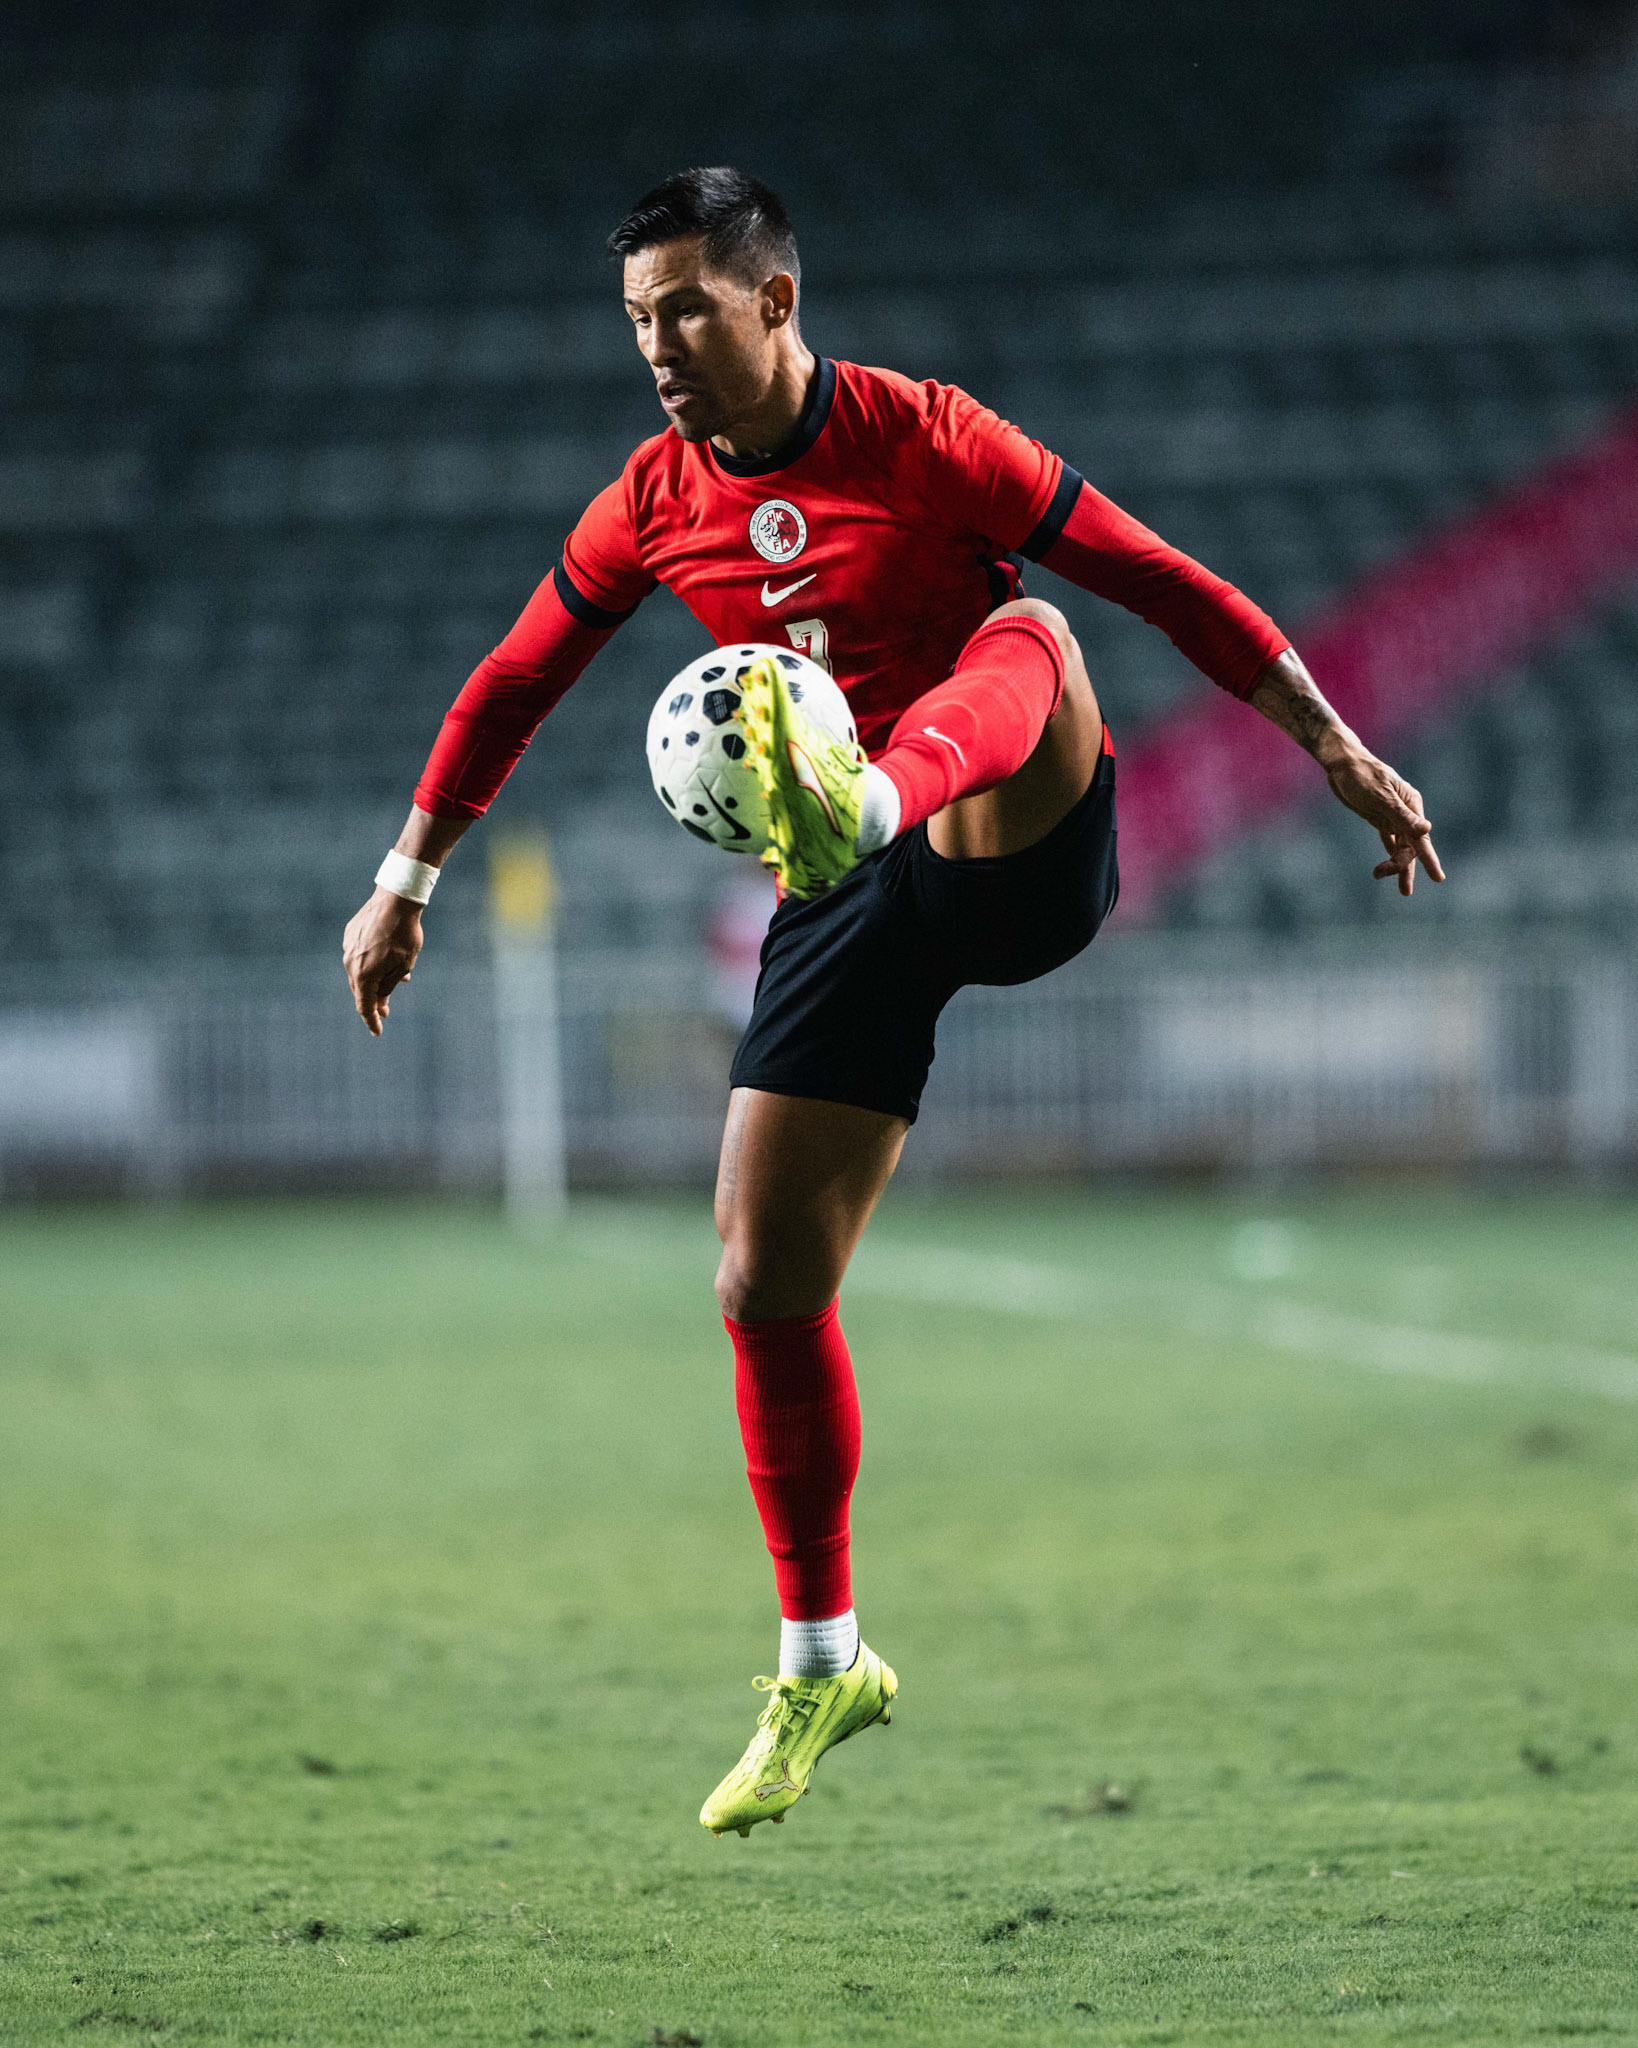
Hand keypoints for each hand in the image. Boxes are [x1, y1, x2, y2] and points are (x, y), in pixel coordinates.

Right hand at [343, 887, 423, 1034]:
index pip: (364, 1006)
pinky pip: (359, 956)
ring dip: (374, 980)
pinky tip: (386, 959)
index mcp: (363, 975)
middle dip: (373, 1001)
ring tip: (395, 982)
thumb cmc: (404, 935)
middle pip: (360, 990)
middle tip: (386, 1010)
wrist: (395, 900)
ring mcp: (348, 947)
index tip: (377, 1032)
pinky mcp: (350, 934)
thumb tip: (380, 1003)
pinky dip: (370, 963)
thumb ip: (389, 986)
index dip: (371, 1020)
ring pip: (359, 972)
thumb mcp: (403, 965)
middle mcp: (350, 963)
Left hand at [1321, 745, 1444, 897]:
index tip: (1438, 878)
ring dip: (1399, 866)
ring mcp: (1392, 816)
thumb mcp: (1381, 796)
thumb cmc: (1362, 775)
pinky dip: (1390, 855)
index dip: (1429, 859)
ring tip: (1404, 891)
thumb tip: (1427, 831)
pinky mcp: (1379, 818)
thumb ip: (1402, 816)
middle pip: (1409, 846)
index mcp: (1411, 805)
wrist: (1342, 763)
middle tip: (1386, 879)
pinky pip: (1389, 841)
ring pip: (1401, 847)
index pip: (1421, 839)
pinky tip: (1391, 870)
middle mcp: (1406, 812)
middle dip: (1402, 865)